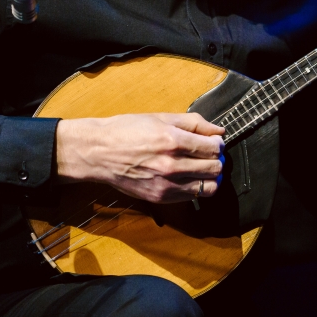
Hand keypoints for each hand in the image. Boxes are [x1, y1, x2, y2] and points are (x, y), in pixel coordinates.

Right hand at [55, 112, 224, 203]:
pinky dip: (196, 187)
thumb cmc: (126, 130)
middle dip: (216, 159)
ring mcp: (166, 185)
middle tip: (208, 154)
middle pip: (215, 168)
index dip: (217, 144)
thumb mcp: (160, 118)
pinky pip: (192, 196)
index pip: (213, 148)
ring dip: (211, 176)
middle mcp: (172, 165)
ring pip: (209, 187)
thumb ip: (193, 123)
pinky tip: (188, 176)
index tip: (212, 141)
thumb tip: (218, 131)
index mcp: (173, 141)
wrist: (98, 152)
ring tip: (201, 167)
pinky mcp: (160, 198)